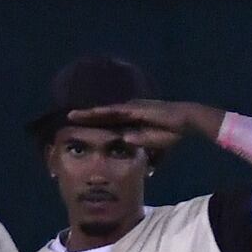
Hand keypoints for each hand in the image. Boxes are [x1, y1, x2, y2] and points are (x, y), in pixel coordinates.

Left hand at [66, 99, 213, 154]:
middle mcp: (127, 112)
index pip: (108, 124)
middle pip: (101, 116)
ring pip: (103, 112)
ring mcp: (129, 109)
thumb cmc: (170, 132)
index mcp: (130, 122)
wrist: (183, 120)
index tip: (79, 130)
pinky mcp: (133, 108)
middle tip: (67, 118)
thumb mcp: (151, 142)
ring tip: (71, 115)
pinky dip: (101, 112)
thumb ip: (138, 142)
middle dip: (85, 118)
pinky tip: (89, 113)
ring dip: (88, 114)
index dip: (94, 126)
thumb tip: (124, 143)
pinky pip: (114, 111)